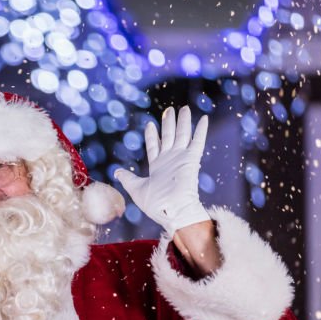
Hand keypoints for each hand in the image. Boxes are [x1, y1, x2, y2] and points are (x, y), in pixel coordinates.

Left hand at [114, 106, 209, 235]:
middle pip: (168, 136)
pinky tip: (203, 118)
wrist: (171, 211)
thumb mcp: (136, 189)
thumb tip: (116, 172)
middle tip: (169, 110)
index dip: (151, 135)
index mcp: (157, 166)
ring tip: (183, 108)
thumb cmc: (155, 204)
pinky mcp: (191, 160)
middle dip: (168, 123)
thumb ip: (128, 178)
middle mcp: (169, 160)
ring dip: (183, 121)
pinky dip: (201, 130)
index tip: (150, 124)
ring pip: (182, 135)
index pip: (154, 146)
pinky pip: (197, 142)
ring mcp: (180, 159)